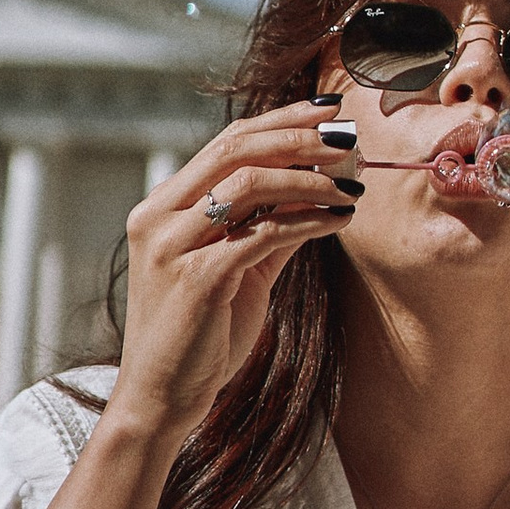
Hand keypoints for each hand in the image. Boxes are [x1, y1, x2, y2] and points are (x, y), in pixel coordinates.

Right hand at [114, 102, 360, 437]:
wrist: (163, 398)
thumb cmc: (200, 335)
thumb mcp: (237, 268)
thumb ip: (268, 226)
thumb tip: (320, 187)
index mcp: (163, 206)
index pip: (226, 142)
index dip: (281, 120)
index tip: (328, 111)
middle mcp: (159, 216)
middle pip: (235, 149)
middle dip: (298, 136)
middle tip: (348, 136)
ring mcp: (173, 246)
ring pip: (248, 184)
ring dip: (308, 178)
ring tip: (350, 183)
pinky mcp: (196, 278)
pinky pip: (262, 233)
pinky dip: (306, 220)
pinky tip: (338, 220)